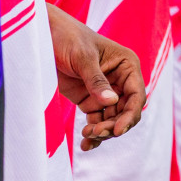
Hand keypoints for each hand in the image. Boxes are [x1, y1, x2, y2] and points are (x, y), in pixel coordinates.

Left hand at [47, 5, 145, 151]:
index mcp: (127, 65)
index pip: (136, 95)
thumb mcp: (83, 58)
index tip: (117, 130)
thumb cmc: (68, 38)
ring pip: (113, 118)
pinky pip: (97, 120)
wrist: (44, 37)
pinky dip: (93, 133)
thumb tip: (112, 103)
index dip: (130, 114)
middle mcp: (120, 80)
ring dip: (103, 131)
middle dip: (114, 125)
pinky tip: (85, 144)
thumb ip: (96, 81)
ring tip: (86, 137)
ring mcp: (105, 91)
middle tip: (94, 132)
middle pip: (126, 111)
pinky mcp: (90, 99)